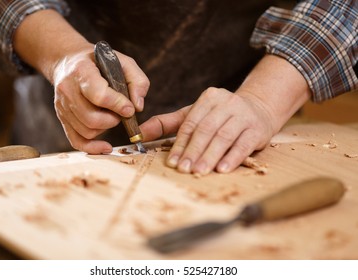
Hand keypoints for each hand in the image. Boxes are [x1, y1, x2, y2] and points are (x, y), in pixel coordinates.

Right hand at [13, 10, 149, 153]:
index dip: (118, 105)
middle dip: (113, 120)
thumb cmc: (99, 62)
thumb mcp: (123, 61)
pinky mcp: (63, 118)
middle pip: (92, 118)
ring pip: (87, 131)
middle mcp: (67, 89)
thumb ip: (137, 81)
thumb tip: (138, 107)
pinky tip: (106, 146)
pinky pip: (76, 140)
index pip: (99, 95)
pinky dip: (92, 148)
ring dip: (105, 129)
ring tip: (110, 116)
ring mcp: (63, 106)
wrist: (68, 62)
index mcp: (82, 71)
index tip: (130, 109)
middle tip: (121, 113)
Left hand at [141, 87, 274, 174]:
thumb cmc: (221, 116)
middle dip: (193, 151)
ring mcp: (244, 115)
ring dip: (210, 155)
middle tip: (183, 169)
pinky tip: (222, 169)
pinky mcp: (257, 129)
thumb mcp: (195, 114)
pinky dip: (232, 157)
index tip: (172, 161)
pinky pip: (243, 144)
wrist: (259, 109)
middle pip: (206, 130)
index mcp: (209, 98)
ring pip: (224, 136)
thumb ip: (167, 123)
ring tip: (199, 171)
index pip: (191, 123)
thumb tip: (140, 133)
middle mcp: (227, 103)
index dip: (180, 143)